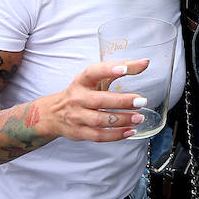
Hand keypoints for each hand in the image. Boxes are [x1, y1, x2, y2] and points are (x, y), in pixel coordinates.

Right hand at [37, 59, 152, 141]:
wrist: (54, 113)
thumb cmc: (82, 92)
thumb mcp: (96, 78)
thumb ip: (120, 69)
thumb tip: (144, 63)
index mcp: (82, 81)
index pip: (93, 72)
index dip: (108, 70)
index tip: (124, 69)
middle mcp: (77, 98)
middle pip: (100, 100)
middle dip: (122, 102)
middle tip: (141, 101)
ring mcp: (77, 116)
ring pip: (100, 120)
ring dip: (122, 120)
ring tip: (139, 118)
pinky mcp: (79, 132)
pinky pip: (98, 136)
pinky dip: (116, 135)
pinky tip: (130, 131)